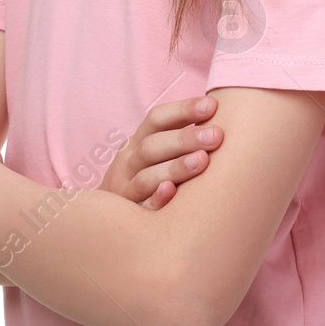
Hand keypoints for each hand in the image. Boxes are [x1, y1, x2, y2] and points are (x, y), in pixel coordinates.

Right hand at [100, 96, 223, 209]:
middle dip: (185, 139)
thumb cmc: (150, 175)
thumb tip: (219, 108)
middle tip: (216, 135)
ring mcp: (125, 191)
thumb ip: (181, 136)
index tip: (213, 106)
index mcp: (137, 142)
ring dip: (175, 168)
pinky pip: (142, 209)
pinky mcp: (130, 218)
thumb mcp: (155, 152)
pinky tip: (171, 192)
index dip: (183, 110)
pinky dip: (155, 200)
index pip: (156, 119)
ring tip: (202, 160)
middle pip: (152, 147)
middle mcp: (128, 164)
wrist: (105, 219)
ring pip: (146, 178)